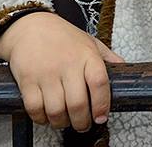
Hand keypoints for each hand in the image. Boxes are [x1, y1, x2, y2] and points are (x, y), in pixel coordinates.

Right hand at [0, 11, 124, 131]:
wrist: (29, 26)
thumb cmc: (61, 36)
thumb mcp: (89, 42)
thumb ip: (107, 57)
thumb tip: (124, 69)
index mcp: (86, 55)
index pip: (99, 83)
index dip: (102, 104)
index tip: (101, 117)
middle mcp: (67, 65)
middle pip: (77, 104)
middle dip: (82, 122)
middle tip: (82, 124)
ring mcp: (46, 73)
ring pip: (56, 111)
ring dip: (61, 123)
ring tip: (64, 120)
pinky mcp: (27, 80)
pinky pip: (34, 108)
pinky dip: (41, 118)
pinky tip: (46, 115)